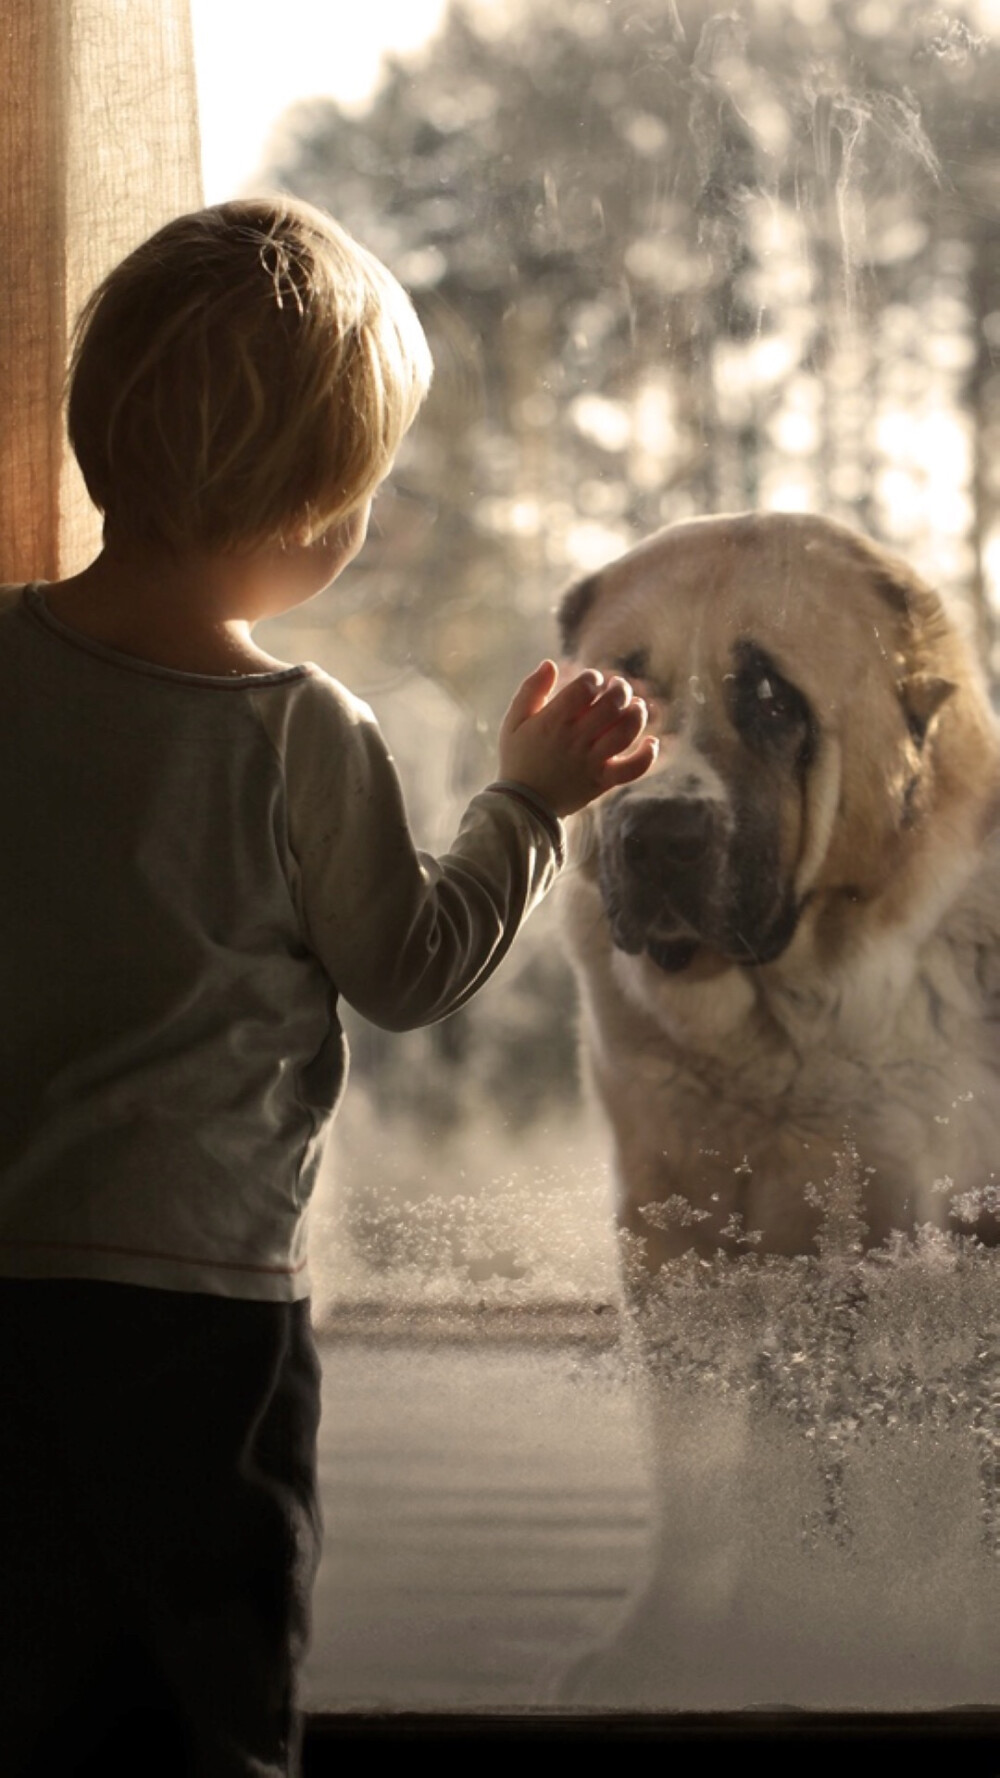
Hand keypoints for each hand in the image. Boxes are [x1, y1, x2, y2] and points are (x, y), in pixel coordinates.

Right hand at [497, 660, 657, 817]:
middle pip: (610, 706)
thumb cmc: (518, 758)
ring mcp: (591, 762)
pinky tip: (651, 741)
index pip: (583, 689)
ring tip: (637, 705)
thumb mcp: (513, 722)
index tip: (592, 679)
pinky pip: (633, 769)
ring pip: (625, 732)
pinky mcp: (603, 781)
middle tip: (618, 686)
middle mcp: (575, 740)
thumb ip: (530, 690)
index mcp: (552, 722)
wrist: (523, 805)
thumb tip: (550, 664)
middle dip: (620, 689)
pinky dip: (647, 754)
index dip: (593, 678)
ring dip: (637, 713)